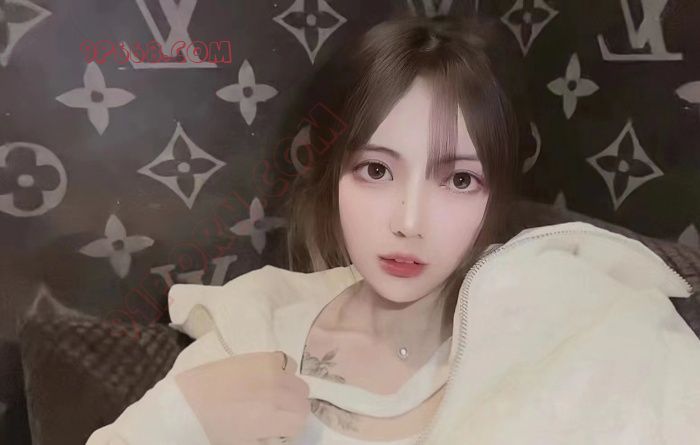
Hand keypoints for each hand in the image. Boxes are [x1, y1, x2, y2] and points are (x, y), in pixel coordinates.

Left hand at [175, 351, 309, 444]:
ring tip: (269, 395)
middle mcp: (276, 392)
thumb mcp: (245, 443)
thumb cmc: (214, 430)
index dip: (290, 428)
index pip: (301, 420)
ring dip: (288, 390)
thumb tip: (280, 433)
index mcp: (271, 417)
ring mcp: (270, 371)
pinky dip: (283, 371)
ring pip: (297, 381)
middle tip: (273, 414)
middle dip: (291, 409)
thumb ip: (269, 439)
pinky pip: (286, 361)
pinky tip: (267, 378)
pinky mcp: (261, 357)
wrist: (188, 403)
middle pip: (302, 399)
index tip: (277, 430)